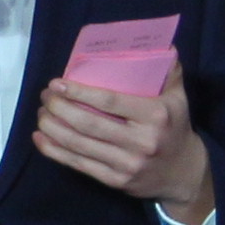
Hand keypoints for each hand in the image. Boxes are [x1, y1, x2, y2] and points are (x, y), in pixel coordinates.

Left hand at [32, 82, 213, 217]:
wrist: (183, 174)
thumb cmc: (174, 128)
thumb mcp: (178, 98)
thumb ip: (169, 70)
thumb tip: (161, 43)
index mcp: (155, 116)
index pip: (110, 101)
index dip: (79, 92)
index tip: (57, 83)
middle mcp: (141, 141)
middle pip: (89, 123)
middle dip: (60, 108)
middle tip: (45, 96)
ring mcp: (127, 164)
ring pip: (79, 144)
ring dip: (53, 128)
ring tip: (41, 113)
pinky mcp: (115, 181)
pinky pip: (79, 165)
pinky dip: (55, 151)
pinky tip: (40, 138)